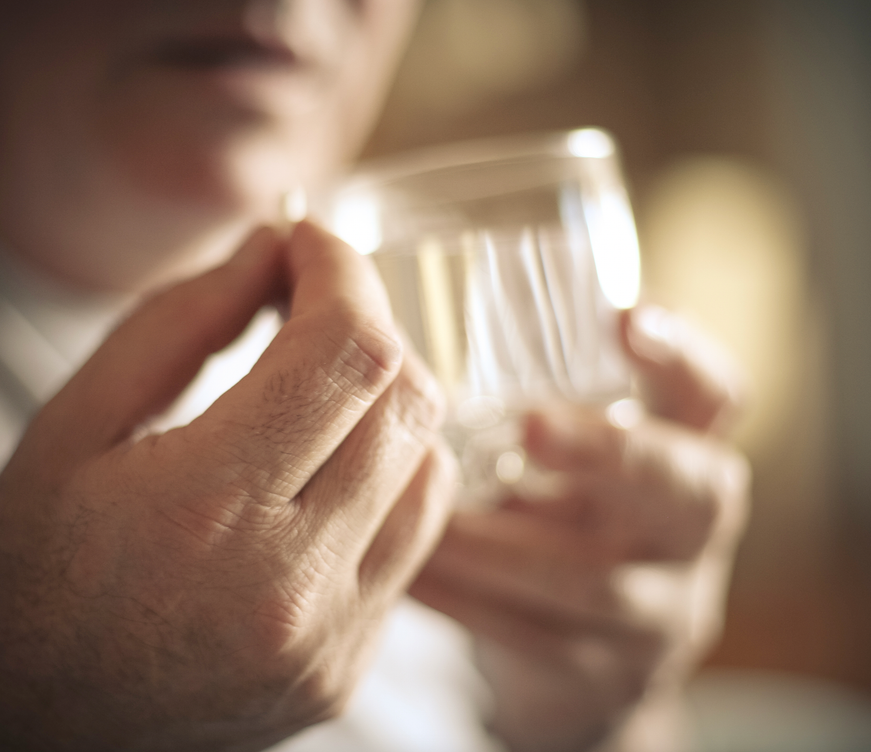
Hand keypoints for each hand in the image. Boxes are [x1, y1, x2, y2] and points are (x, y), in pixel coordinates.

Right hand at [0, 222, 455, 750]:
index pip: (346, 352)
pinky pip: (414, 538)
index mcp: (206, 510)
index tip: (308, 242)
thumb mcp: (72, 425)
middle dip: (370, 322)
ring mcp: (331, 638)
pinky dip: (388, 474)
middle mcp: (290, 585)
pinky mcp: (348, 667)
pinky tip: (326, 464)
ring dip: (388, 399)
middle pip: (407, 400)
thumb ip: (182, 321)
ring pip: (432, 466)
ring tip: (319, 384)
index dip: (343, 270)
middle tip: (311, 302)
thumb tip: (274, 249)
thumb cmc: (31, 573)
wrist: (32, 727)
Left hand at [410, 306, 749, 751]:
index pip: (714, 397)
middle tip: (530, 426)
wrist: (580, 666)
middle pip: (684, 488)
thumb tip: (409, 347)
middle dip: (605, 452)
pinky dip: (461, 600)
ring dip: (493, 546)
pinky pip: (531, 637)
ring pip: (591, 582)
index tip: (627, 317)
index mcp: (686, 455)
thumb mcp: (565, 470)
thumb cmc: (557, 528)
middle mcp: (691, 532)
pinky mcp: (608, 677)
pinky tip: (406, 573)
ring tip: (421, 513)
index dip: (682, 358)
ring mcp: (662, 614)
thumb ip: (531, 413)